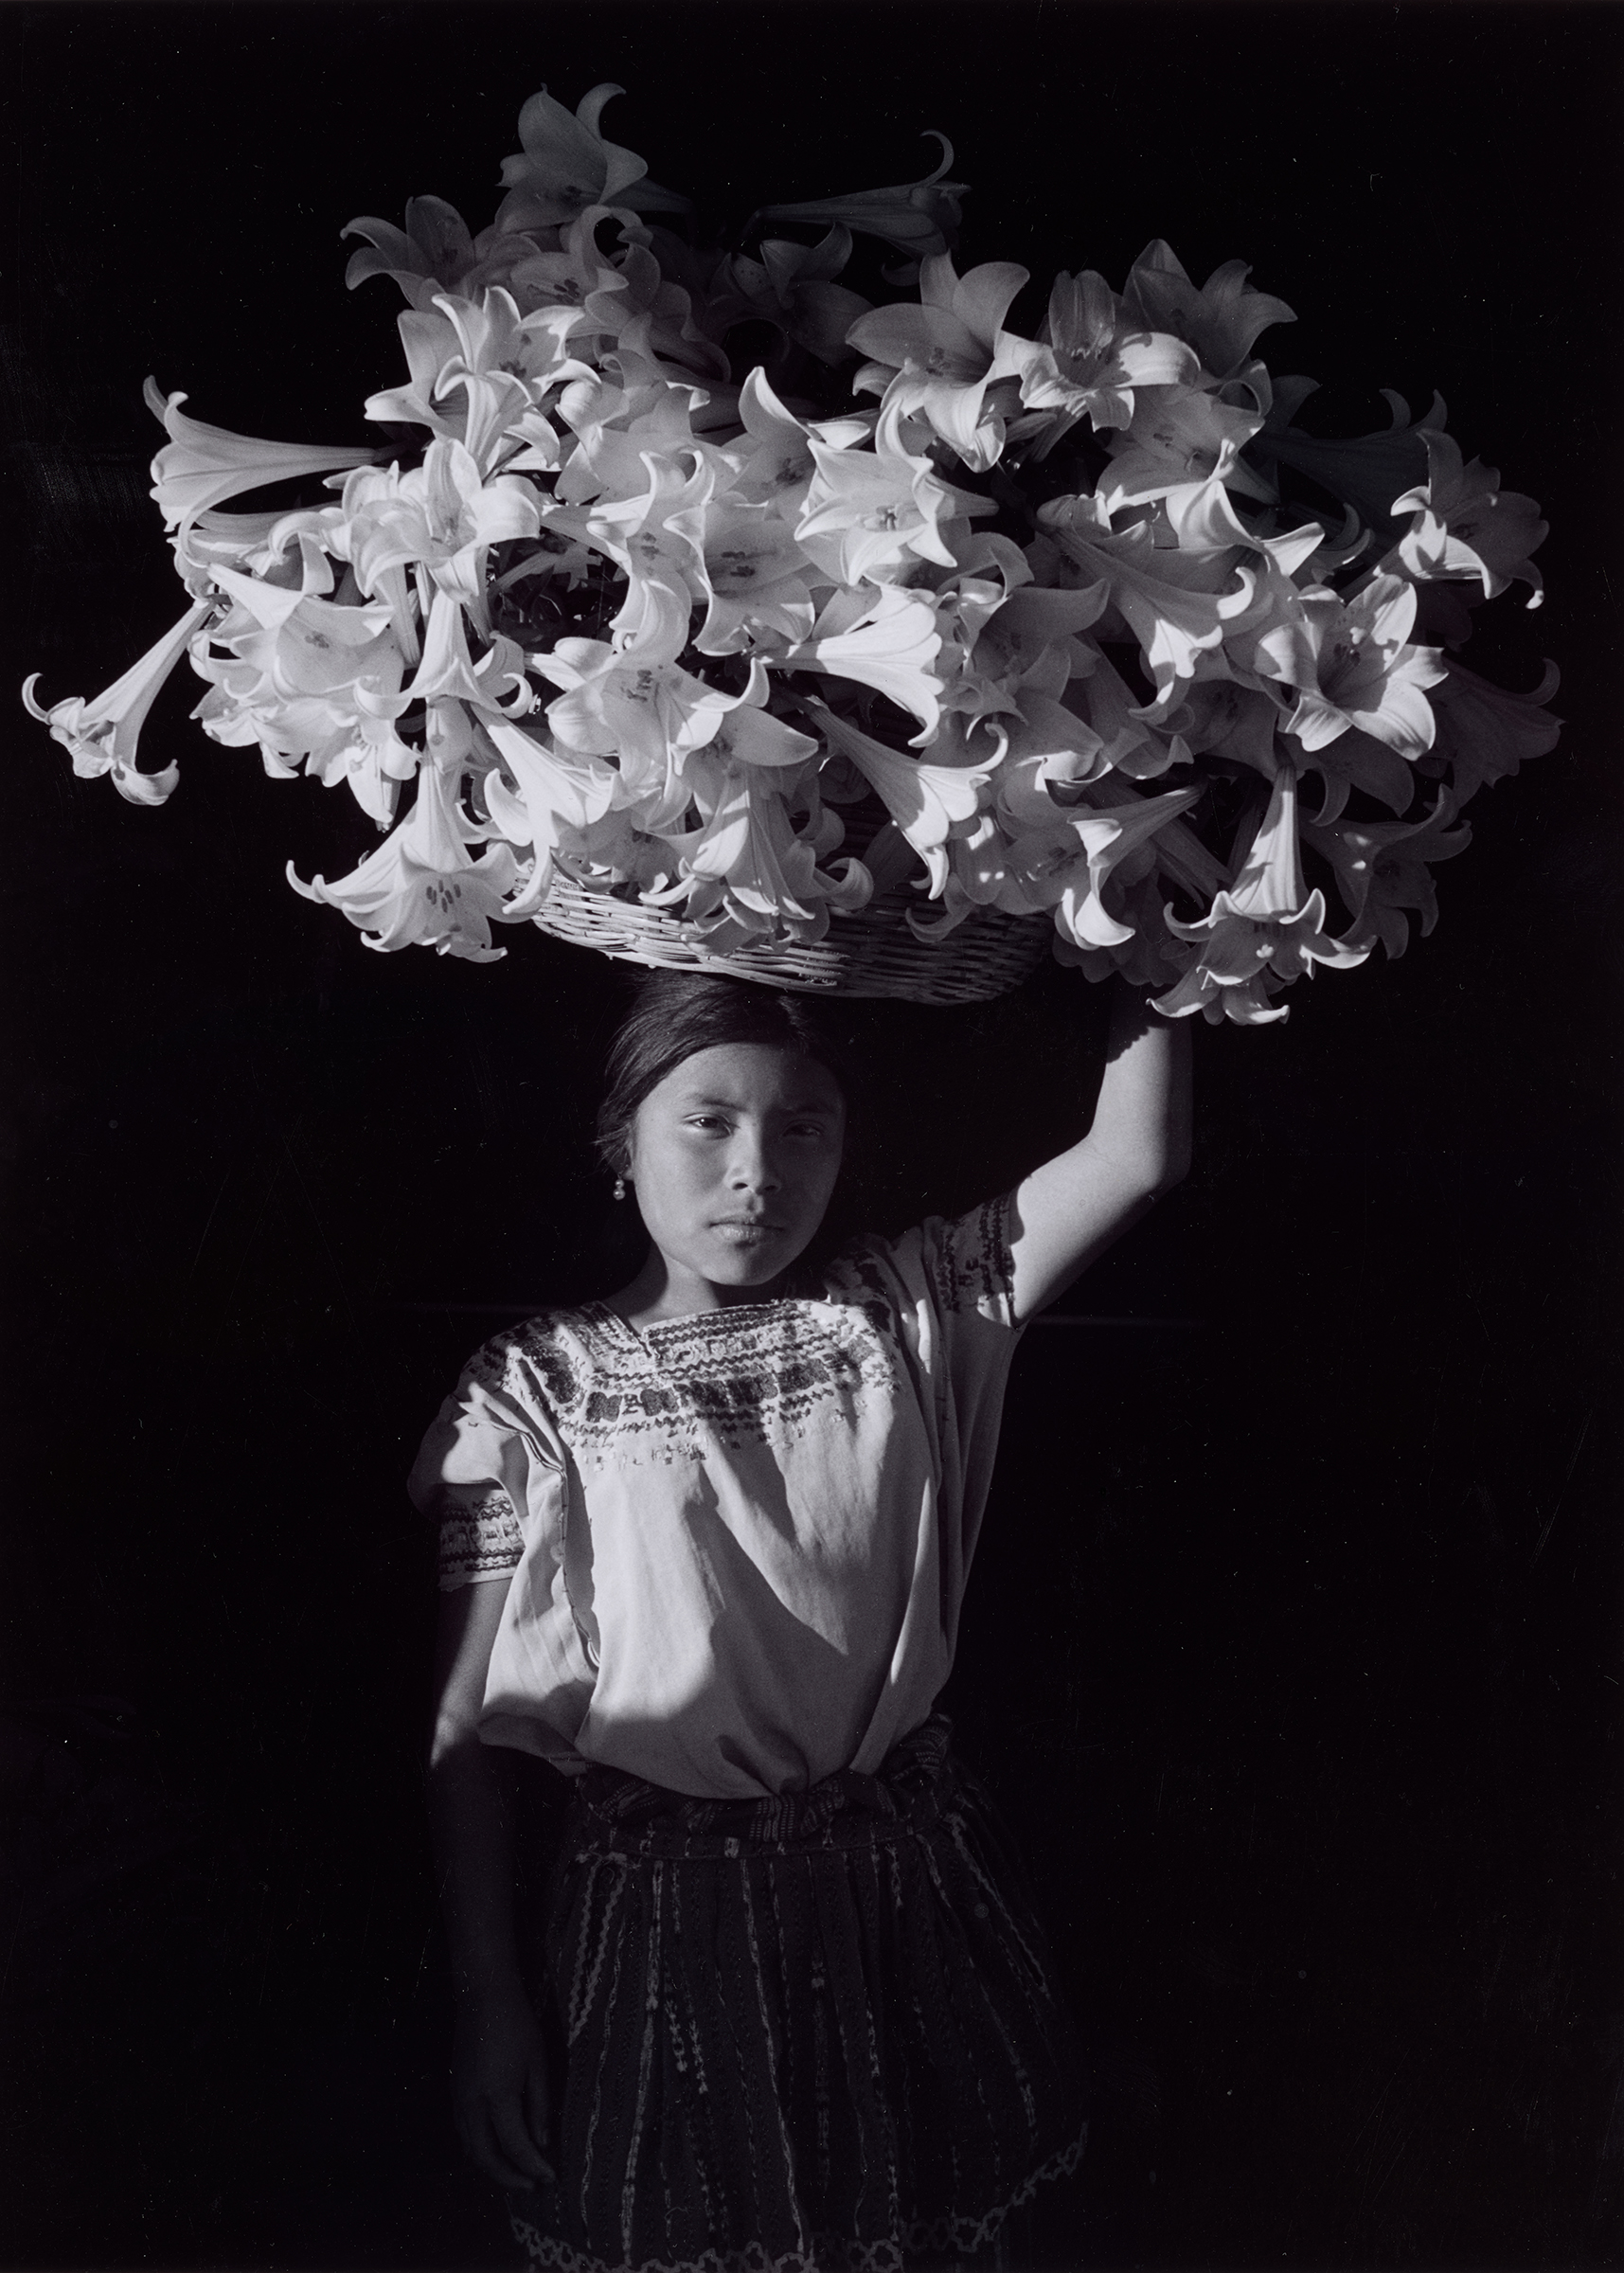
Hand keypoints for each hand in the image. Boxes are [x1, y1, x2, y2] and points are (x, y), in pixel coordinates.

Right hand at [451, 1984, 557, 2192]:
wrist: (483, 1996)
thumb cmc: (517, 2025)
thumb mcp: (538, 2063)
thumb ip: (540, 2106)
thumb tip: (542, 2142)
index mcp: (498, 2098)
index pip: (515, 2146)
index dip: (533, 2166)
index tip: (550, 2178)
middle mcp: (472, 2105)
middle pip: (486, 2157)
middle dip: (509, 2178)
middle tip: (532, 2185)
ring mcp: (459, 2099)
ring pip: (470, 2148)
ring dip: (492, 2167)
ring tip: (516, 2173)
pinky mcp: (455, 2091)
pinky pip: (464, 2133)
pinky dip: (480, 2149)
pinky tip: (496, 2148)